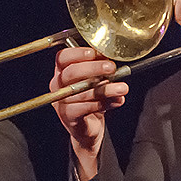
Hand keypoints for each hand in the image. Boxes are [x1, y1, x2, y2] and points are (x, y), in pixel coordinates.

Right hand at [50, 46, 126, 179]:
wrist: (88, 127)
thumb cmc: (92, 98)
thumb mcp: (97, 80)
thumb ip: (102, 70)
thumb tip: (114, 61)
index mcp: (62, 71)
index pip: (63, 57)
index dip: (78, 53)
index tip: (96, 53)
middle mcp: (57, 85)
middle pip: (70, 72)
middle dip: (93, 68)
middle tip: (112, 68)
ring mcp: (60, 101)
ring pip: (81, 92)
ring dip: (105, 89)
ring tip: (122, 88)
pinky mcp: (67, 116)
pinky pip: (84, 108)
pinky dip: (102, 104)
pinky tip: (115, 101)